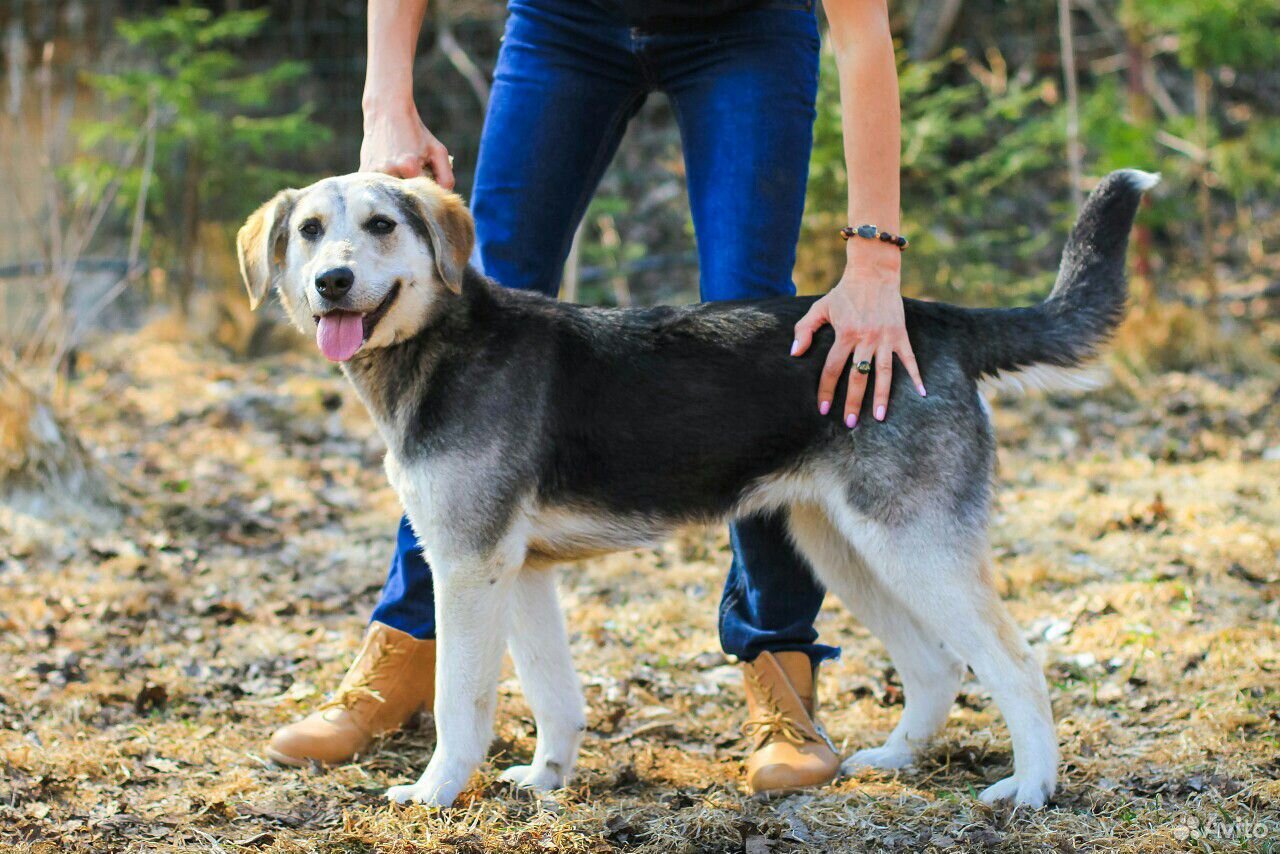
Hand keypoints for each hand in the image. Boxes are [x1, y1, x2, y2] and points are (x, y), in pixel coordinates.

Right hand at [360, 100, 454, 187]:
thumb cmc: (416, 132)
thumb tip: (445, 200)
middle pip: (406, 196)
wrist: (387, 111)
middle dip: (412, 192)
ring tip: (399, 167)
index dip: (427, 194)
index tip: (428, 186)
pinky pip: (378, 188)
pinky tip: (388, 166)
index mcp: (409, 166)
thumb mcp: (438, 151)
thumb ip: (446, 177)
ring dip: (398, 188)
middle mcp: (389, 171)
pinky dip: (385, 184)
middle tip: (413, 173)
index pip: (423, 195)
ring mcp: (374, 172)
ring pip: (391, 193)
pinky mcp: (364, 171)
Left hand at [791, 247, 923, 426]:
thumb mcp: (820, 308)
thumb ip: (805, 329)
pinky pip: (909, 359)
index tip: (823, 409)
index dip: (826, 390)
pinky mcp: (900, 334)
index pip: (833, 369)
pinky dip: (916, 375)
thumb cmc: (844, 292)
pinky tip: (921, 393)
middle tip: (849, 423)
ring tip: (879, 417)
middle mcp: (866, 339)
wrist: (874, 271)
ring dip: (882, 396)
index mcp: (845, 334)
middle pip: (858, 376)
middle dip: (852, 401)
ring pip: (884, 373)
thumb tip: (794, 353)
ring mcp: (885, 338)